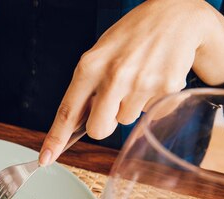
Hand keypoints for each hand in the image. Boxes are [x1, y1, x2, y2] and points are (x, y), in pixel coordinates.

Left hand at [38, 0, 223, 165]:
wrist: (177, 14)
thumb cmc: (133, 35)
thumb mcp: (101, 53)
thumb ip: (87, 86)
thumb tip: (76, 124)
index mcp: (91, 66)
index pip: (67, 111)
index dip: (55, 139)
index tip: (45, 159)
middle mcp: (115, 76)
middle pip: (99, 129)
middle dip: (103, 124)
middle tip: (112, 102)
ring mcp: (142, 84)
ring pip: (126, 122)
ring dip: (129, 107)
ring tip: (138, 78)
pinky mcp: (166, 90)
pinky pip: (150, 114)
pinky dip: (150, 102)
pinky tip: (154, 78)